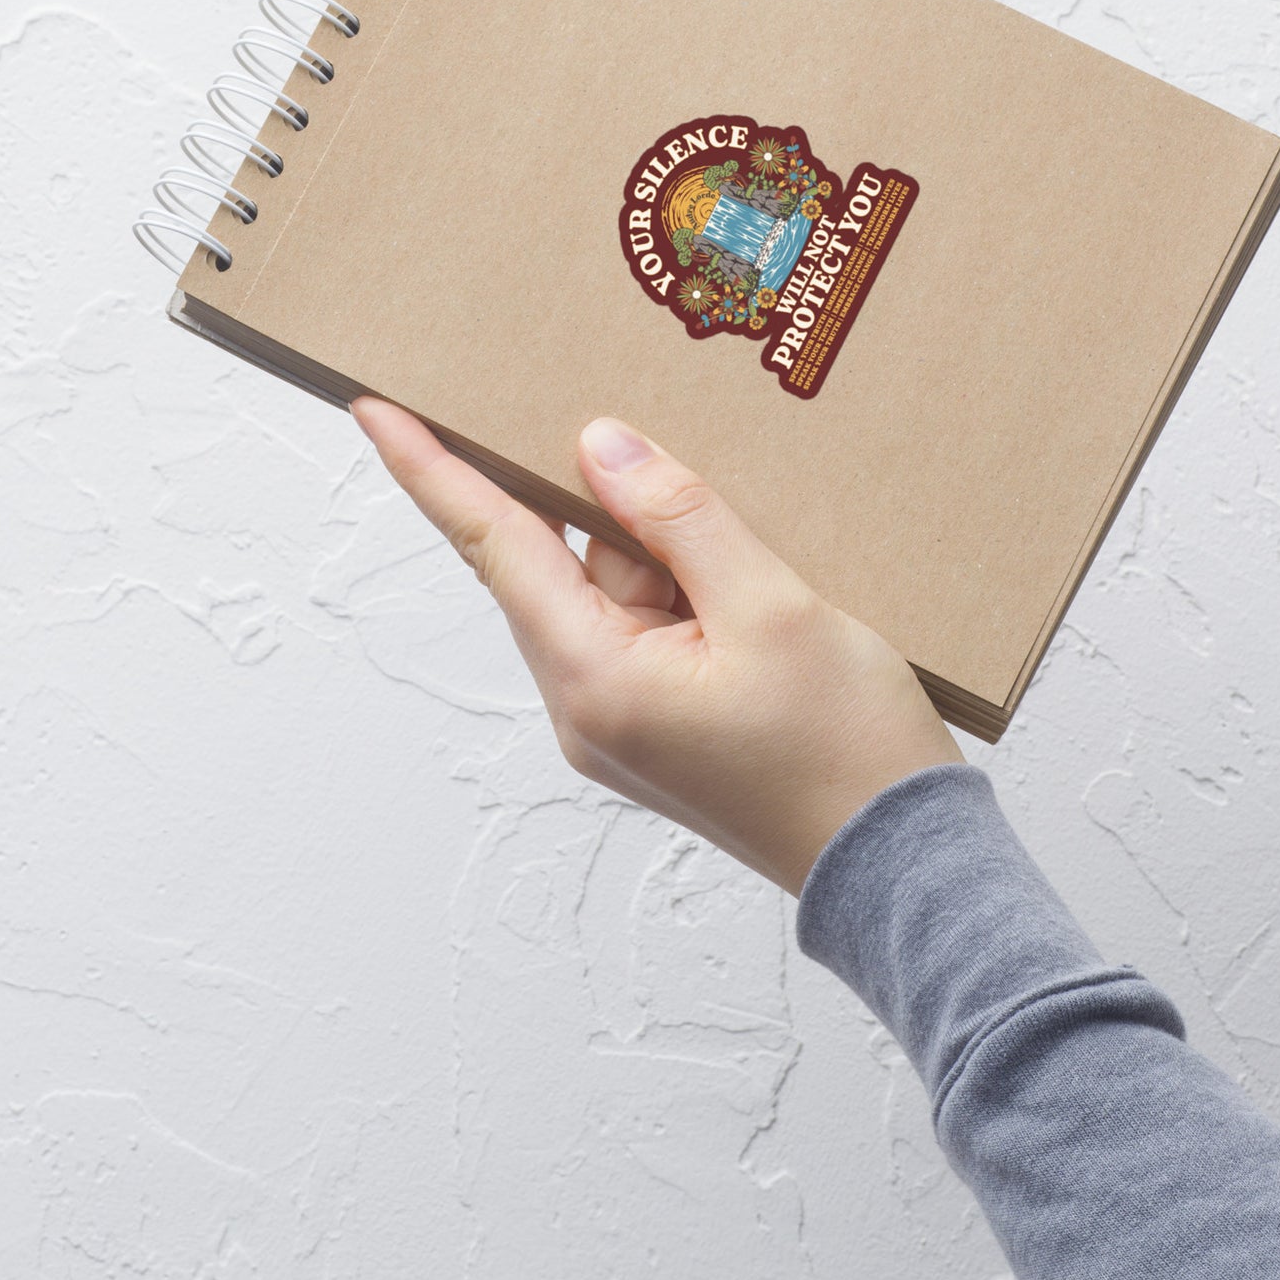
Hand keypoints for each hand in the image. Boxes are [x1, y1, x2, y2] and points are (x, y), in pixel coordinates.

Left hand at [352, 401, 963, 893]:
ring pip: (615, 591)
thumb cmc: (846, 751)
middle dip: (603, 499)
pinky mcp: (664, 727)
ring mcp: (624, 723)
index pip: (495, 546)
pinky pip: (650, 626)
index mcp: (595, 679)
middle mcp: (588, 707)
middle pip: (562, 562)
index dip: (433, 471)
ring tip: (753, 542)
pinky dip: (685, 585)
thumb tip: (599, 447)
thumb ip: (679, 518)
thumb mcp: (772, 607)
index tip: (376, 409)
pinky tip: (749, 571)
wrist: (903, 869)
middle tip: (636, 426)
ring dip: (666, 547)